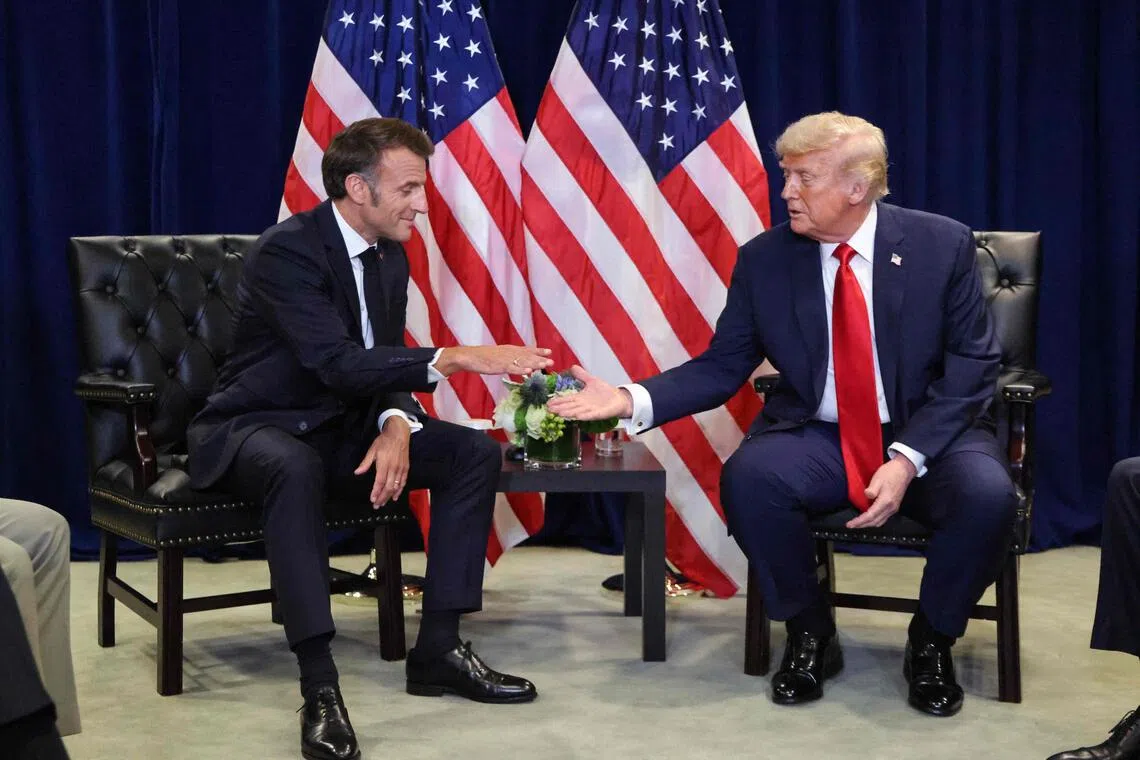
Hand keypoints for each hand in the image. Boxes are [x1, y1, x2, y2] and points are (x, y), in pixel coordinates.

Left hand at [353, 416, 410, 507]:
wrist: (399, 434)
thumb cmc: (384, 441)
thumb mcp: (372, 450)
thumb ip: (365, 463)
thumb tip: (357, 472)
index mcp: (384, 464)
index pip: (379, 482)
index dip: (376, 492)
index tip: (372, 500)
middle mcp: (393, 468)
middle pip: (388, 487)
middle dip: (382, 498)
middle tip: (377, 505)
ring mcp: (401, 469)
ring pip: (396, 486)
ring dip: (389, 496)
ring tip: (384, 503)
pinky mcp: (406, 468)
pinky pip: (403, 482)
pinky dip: (399, 490)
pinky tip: (395, 496)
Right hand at [435, 345, 553, 375]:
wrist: (468, 356)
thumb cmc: (483, 358)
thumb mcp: (499, 356)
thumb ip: (509, 359)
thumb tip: (519, 365)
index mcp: (509, 349)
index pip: (526, 349)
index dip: (538, 350)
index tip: (549, 351)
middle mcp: (509, 352)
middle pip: (527, 355)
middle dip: (540, 358)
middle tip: (552, 361)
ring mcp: (505, 359)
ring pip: (522, 361)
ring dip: (535, 363)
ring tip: (545, 365)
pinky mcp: (499, 366)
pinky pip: (512, 368)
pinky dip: (521, 370)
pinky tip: (529, 372)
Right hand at [546, 365, 632, 419]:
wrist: (619, 399)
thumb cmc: (605, 392)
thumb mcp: (591, 380)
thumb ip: (581, 375)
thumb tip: (572, 367)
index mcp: (580, 397)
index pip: (567, 399)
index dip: (558, 401)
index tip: (548, 403)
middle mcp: (583, 405)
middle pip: (570, 406)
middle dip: (560, 408)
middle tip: (549, 410)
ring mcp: (591, 410)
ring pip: (577, 411)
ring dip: (569, 413)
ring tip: (559, 414)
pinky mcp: (599, 414)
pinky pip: (591, 415)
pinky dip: (584, 416)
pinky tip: (578, 417)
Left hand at [845, 456, 916, 528]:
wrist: (903, 470)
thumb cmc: (890, 473)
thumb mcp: (878, 479)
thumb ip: (872, 489)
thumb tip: (866, 495)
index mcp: (886, 501)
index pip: (870, 516)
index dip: (859, 521)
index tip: (850, 524)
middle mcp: (891, 508)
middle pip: (875, 522)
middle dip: (862, 525)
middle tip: (851, 525)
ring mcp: (893, 508)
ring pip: (879, 522)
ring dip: (868, 524)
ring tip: (858, 523)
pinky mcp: (894, 507)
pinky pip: (883, 518)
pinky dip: (874, 521)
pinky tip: (868, 518)